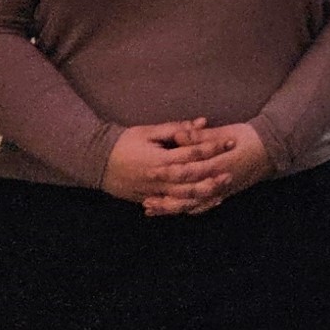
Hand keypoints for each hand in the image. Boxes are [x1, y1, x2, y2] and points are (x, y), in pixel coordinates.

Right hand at [103, 118, 236, 212]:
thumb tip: (202, 122)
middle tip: (232, 168)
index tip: (230, 142)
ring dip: (205, 193)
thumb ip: (176, 128)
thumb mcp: (148, 131)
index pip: (192, 154)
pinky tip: (204, 202)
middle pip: (192, 179)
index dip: (213, 147)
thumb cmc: (125, 142)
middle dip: (213, 173)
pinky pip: (173, 207)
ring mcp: (154, 192)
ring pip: (184, 197)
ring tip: (222, 188)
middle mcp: (158, 178)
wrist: (98, 162)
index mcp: (159, 158)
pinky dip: (189, 206)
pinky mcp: (150, 200)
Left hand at [162, 120, 270, 214]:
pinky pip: (204, 206)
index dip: (170, 173)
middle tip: (146, 201)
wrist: (271, 149)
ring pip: (194, 205)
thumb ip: (200, 136)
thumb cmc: (248, 137)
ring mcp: (222, 191)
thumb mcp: (225, 132)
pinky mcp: (224, 194)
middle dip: (166, 198)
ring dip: (173, 208)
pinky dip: (189, 210)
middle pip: (189, 194)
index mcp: (219, 164)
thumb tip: (178, 135)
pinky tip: (175, 212)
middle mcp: (219, 181)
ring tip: (153, 209)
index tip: (152, 174)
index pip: (190, 171)